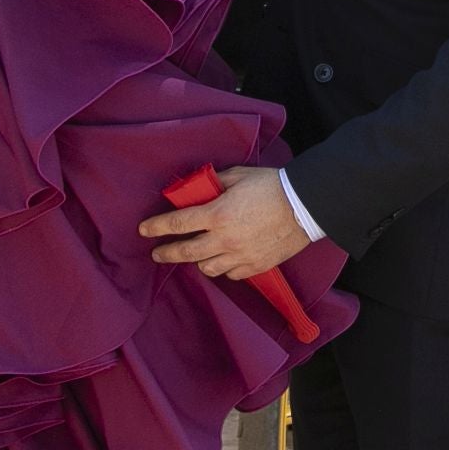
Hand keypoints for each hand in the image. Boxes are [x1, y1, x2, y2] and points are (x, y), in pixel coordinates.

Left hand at [138, 167, 307, 279]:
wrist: (304, 207)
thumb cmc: (272, 186)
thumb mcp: (239, 175)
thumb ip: (215, 182)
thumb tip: (200, 187)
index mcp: (217, 214)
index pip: (178, 223)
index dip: (157, 227)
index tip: (144, 230)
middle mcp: (224, 239)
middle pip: (186, 252)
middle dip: (167, 253)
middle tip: (157, 253)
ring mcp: (240, 256)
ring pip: (208, 267)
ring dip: (197, 261)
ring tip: (194, 255)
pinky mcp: (255, 266)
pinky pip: (231, 274)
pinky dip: (223, 268)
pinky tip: (223, 260)